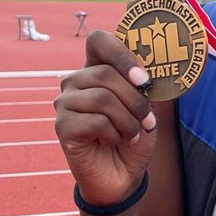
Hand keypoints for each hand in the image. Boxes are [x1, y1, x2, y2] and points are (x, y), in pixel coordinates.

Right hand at [54, 30, 156, 206]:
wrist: (122, 176)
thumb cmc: (134, 137)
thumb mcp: (147, 107)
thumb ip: (146, 83)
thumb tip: (153, 61)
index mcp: (96, 68)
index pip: (98, 40)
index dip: (121, 53)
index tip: (143, 78)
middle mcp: (76, 81)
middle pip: (106, 73)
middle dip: (135, 100)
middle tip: (147, 120)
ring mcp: (65, 103)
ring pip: (102, 98)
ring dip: (128, 120)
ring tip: (133, 133)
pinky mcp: (62, 126)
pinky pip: (95, 121)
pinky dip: (114, 134)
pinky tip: (115, 141)